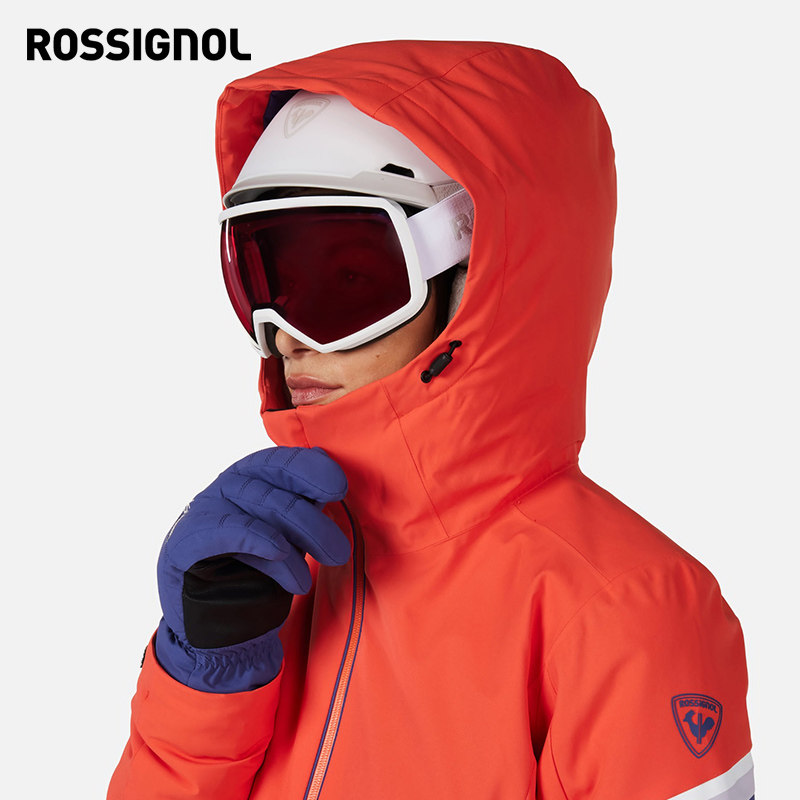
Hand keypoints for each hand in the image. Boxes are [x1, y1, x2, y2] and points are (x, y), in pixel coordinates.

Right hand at [154, 446, 349, 691]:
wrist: (213, 628)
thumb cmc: (256, 575)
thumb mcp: (289, 537)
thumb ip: (305, 506)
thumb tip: (331, 474)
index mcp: (253, 477)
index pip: (282, 462)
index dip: (311, 469)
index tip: (339, 488)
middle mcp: (228, 486)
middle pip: (275, 488)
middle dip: (311, 521)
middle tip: (338, 553)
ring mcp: (204, 508)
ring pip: (258, 508)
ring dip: (292, 546)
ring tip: (305, 583)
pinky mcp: (185, 541)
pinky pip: (225, 528)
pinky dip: (255, 537)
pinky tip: (277, 551)